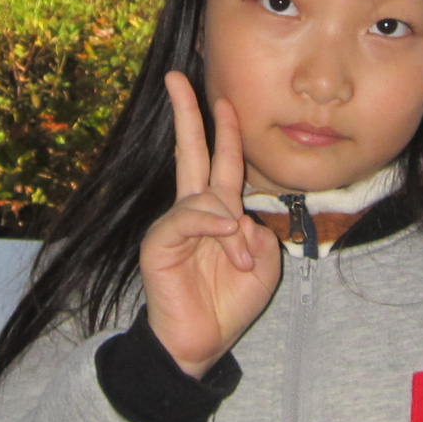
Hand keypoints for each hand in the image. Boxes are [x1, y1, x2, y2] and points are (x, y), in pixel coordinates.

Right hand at [140, 71, 281, 377]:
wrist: (200, 342)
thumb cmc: (228, 302)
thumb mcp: (263, 265)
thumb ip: (258, 233)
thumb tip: (237, 218)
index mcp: (218, 210)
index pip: (220, 161)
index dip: (224, 130)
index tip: (225, 97)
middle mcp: (193, 210)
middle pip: (190, 151)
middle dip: (186, 114)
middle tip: (178, 78)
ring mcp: (174, 224)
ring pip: (204, 195)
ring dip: (231, 226)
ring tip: (239, 259)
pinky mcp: (160, 242)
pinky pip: (188, 219)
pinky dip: (211, 225)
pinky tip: (226, 237)